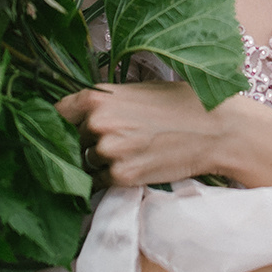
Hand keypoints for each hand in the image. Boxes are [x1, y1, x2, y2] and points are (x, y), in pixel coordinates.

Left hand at [56, 80, 231, 188]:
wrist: (215, 129)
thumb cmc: (181, 103)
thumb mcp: (137, 89)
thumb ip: (105, 102)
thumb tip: (79, 115)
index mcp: (97, 97)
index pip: (56, 114)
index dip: (60, 123)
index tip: (64, 129)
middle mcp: (96, 124)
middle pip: (70, 141)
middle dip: (84, 143)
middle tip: (113, 140)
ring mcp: (108, 152)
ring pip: (85, 163)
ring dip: (99, 162)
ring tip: (130, 151)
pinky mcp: (121, 177)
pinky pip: (100, 182)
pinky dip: (111, 178)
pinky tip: (135, 165)